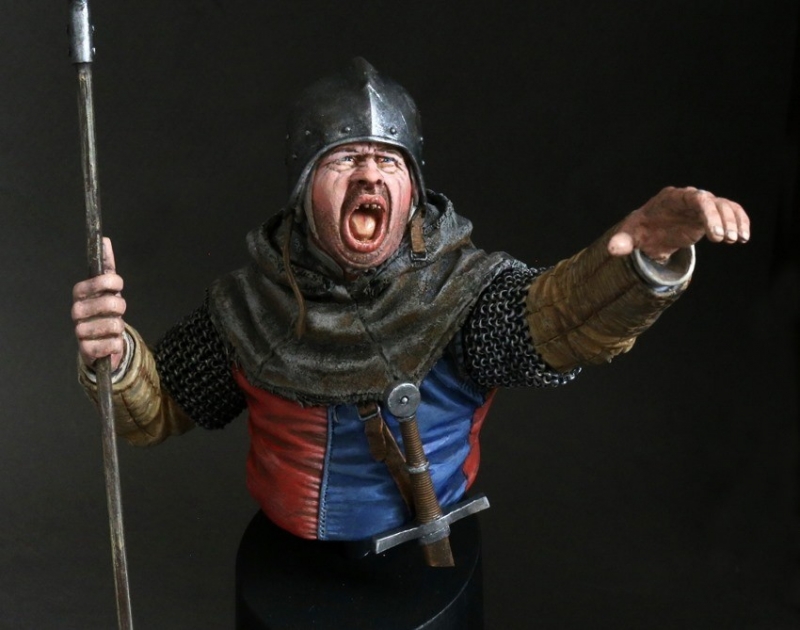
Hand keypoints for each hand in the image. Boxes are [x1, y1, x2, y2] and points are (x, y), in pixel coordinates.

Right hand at [72, 237, 126, 370]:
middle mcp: (76, 311)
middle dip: (121, 307)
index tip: (118, 285)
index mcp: (80, 293)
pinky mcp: (86, 350)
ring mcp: (79, 331)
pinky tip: (108, 343)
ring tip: (111, 328)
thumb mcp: (106, 289)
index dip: (113, 282)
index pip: (100, 280)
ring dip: (119, 328)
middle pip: (113, 303)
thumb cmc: (103, 310)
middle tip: (116, 311)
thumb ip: (106, 266)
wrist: (96, 341)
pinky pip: (113, 344)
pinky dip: (116, 344)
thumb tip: (105, 240)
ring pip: (116, 325)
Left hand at [608, 186, 749, 261]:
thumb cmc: (641, 229)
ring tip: (738, 241)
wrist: (649, 230)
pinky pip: (730, 212)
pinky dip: (740, 221)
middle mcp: (689, 198)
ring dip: (735, 221)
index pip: (694, 198)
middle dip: (722, 220)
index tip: (714, 234)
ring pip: (724, 206)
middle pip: (712, 201)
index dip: (707, 213)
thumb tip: (613, 250)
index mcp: (671, 198)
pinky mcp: (710, 215)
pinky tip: (744, 237)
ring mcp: (701, 206)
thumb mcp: (630, 235)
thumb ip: (623, 241)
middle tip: (727, 240)